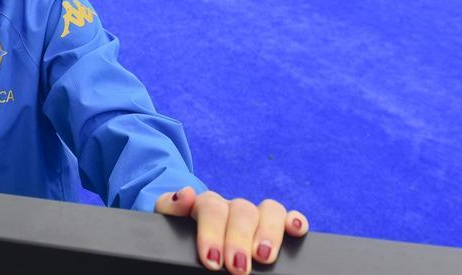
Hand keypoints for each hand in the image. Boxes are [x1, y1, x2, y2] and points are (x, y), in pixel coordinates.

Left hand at [155, 187, 307, 272]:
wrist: (187, 227)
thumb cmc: (178, 230)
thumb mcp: (166, 221)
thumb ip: (169, 207)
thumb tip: (186, 194)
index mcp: (203, 204)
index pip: (211, 208)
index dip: (212, 233)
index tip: (212, 261)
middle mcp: (230, 206)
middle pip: (241, 211)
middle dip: (239, 240)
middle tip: (238, 269)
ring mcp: (252, 214)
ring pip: (269, 209)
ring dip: (269, 232)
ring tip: (265, 257)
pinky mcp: (271, 224)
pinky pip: (287, 216)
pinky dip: (294, 220)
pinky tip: (296, 230)